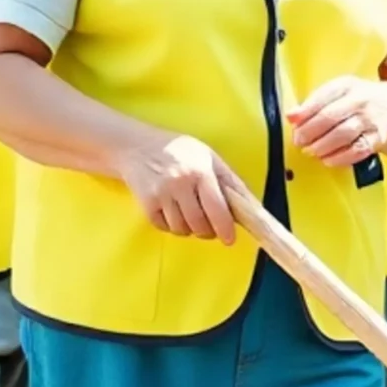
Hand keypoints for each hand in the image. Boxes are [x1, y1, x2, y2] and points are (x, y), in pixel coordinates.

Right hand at [115, 130, 242, 243]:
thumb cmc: (179, 152)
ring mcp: (161, 194)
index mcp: (200, 171)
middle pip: (199, 224)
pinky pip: (164, 228)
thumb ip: (229, 180)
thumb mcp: (209, 157)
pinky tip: (173, 212)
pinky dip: (172, 226)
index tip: (229, 239)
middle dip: (208, 231)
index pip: (217, 208)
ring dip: (189, 229)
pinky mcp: (146, 204)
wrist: (137, 147)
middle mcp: (180, 183)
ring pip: (182, 229)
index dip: (225, 228)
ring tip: (190, 215)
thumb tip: (249, 205)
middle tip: (209, 228)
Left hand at [285, 76, 386, 168]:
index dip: (304, 111)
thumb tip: (292, 116)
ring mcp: (371, 119)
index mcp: (347, 85)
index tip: (293, 122)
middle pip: (329, 116)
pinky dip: (340, 157)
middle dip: (310, 132)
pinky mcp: (380, 138)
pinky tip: (329, 160)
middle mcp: (359, 99)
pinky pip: (356, 149)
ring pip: (342, 133)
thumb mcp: (344, 94)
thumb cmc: (366, 104)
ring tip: (312, 151)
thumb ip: (317, 104)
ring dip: (322, 146)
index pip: (321, 96)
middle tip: (299, 141)